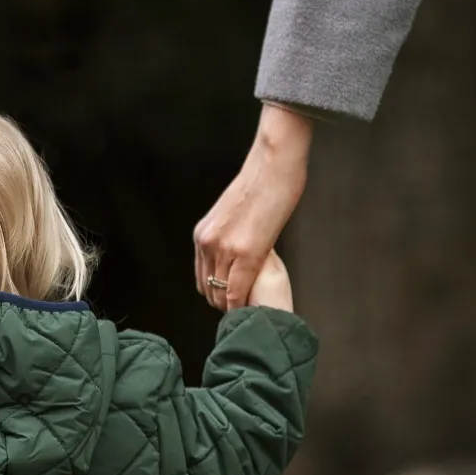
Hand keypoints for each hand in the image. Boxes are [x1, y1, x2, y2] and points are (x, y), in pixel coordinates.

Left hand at [194, 103, 312, 310]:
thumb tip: (237, 245)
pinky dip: (244, 303)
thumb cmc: (261, 183)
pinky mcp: (246, 253)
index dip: (216, 293)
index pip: (202, 276)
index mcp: (202, 233)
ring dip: (235, 306)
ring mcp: (224, 249)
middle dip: (224, 303)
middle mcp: (207, 243)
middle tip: (244, 309)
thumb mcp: (233, 213)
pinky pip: (238, 290)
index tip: (232, 299)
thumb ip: (229, 233)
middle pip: (208, 288)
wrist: (273, 163)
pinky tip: (255, 308)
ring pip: (221, 293)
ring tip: (251, 310)